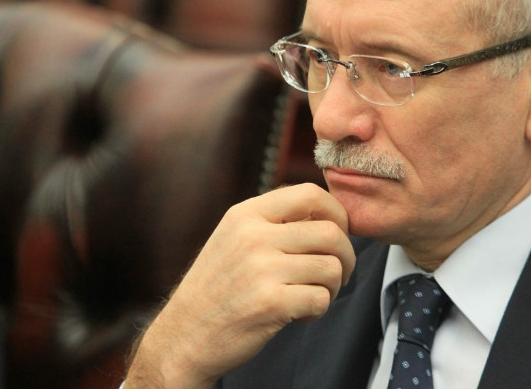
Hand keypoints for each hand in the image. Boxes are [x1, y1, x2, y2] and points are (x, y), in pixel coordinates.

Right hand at [125, 183, 355, 388]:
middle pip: (330, 232)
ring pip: (331, 268)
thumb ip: (275, 221)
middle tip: (338, 273)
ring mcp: (261, 269)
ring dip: (332, 286)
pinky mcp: (269, 303)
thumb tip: (329, 213)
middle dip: (346, 256)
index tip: (339, 234)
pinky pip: (321, 299)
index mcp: (246, 214)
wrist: (184, 336)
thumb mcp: (235, 237)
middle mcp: (253, 236)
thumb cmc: (218, 287)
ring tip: (311, 295)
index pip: (310, 194)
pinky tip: (297, 313)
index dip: (337, 213)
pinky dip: (318, 309)